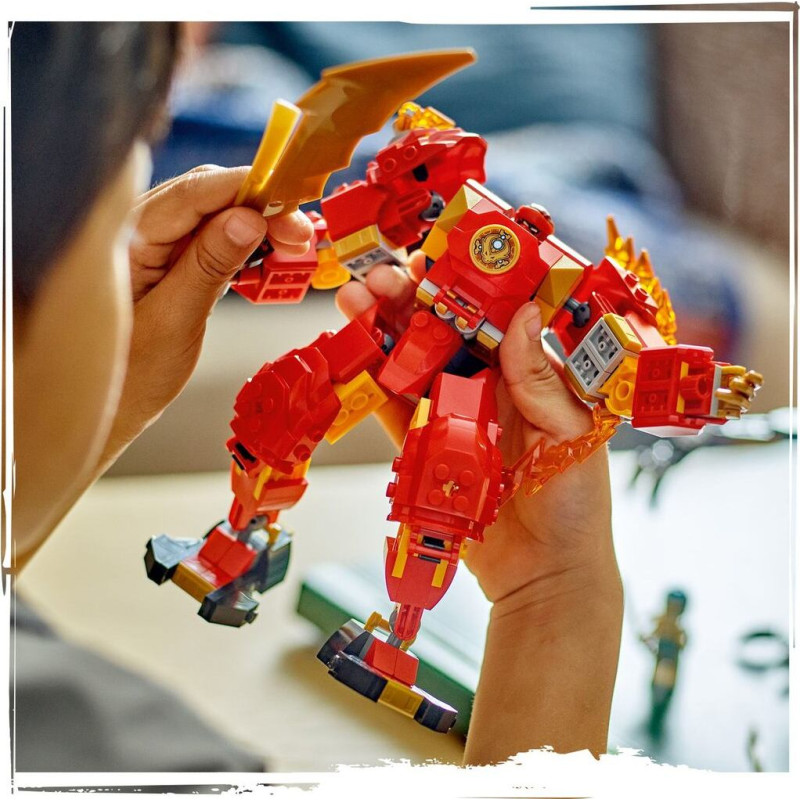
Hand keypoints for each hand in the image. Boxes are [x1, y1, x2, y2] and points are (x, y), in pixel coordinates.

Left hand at [98, 165, 312, 470]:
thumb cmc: (128, 376)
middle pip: (207, 197)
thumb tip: (248, 220)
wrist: (109, 410)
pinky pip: (212, 242)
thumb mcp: (174, 322)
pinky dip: (245, 246)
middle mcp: (137, 231)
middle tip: (300, 231)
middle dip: (258, 207)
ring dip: (257, 226)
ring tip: (292, 245)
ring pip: (215, 217)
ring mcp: (154, 246)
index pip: (192, 193)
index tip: (288, 195)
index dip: (245, 188)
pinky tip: (269, 255)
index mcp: (126, 237)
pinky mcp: (171, 264)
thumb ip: (209, 266)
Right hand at [336, 255, 619, 609]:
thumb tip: (521, 314)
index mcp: (532, 374)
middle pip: (445, 332)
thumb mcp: (572, 435)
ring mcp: (456, 417)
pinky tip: (354, 359)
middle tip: (382, 277)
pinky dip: (374, 388)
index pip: (497, 315)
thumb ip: (541, 380)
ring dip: (384, 334)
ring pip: (414, 364)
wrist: (545, 577)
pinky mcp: (428, 450)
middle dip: (412, 301)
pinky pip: (397, 414)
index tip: (441, 255)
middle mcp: (492, 387)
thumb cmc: (575, 506)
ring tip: (356, 304)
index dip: (468, 282)